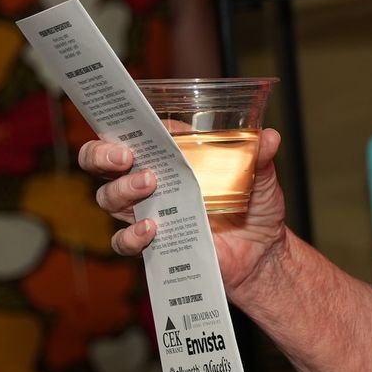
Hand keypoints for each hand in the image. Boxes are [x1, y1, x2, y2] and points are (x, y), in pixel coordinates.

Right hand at [80, 127, 288, 299]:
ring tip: (149, 185)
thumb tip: (269, 136)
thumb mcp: (262, 177)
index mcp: (171, 155)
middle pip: (102, 163)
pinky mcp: (153, 243)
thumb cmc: (255, 206)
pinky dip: (132, 235)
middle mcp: (151, 180)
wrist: (262, 252)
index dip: (118, 123)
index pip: (133, 133)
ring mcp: (148, 211)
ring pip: (108, 197)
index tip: (121, 118)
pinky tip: (152, 229)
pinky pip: (124, 241)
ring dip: (123, 189)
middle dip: (101, 155)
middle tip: (124, 156)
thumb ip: (259, 156)